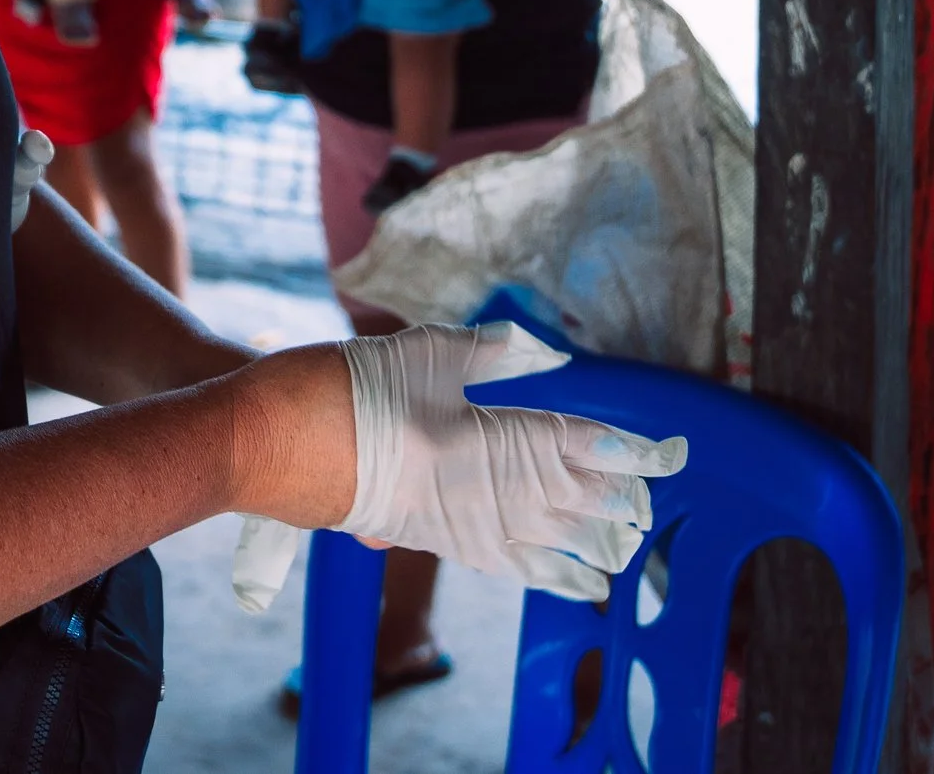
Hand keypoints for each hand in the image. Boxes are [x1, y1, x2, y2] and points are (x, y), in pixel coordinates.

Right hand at [232, 323, 685, 611]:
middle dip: (613, 503)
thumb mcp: (420, 351)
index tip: (668, 455)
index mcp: (482, 440)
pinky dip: (542, 571)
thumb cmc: (338, 388)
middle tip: (649, 504)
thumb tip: (548, 358)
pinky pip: (501, 560)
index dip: (625, 451)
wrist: (264, 442)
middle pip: (566, 501)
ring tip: (625, 552)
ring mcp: (451, 519)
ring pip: (541, 539)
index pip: (574, 445)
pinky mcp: (425, 534)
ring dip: (585, 543)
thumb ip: (489, 354)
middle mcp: (477, 490)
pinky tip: (569, 581)